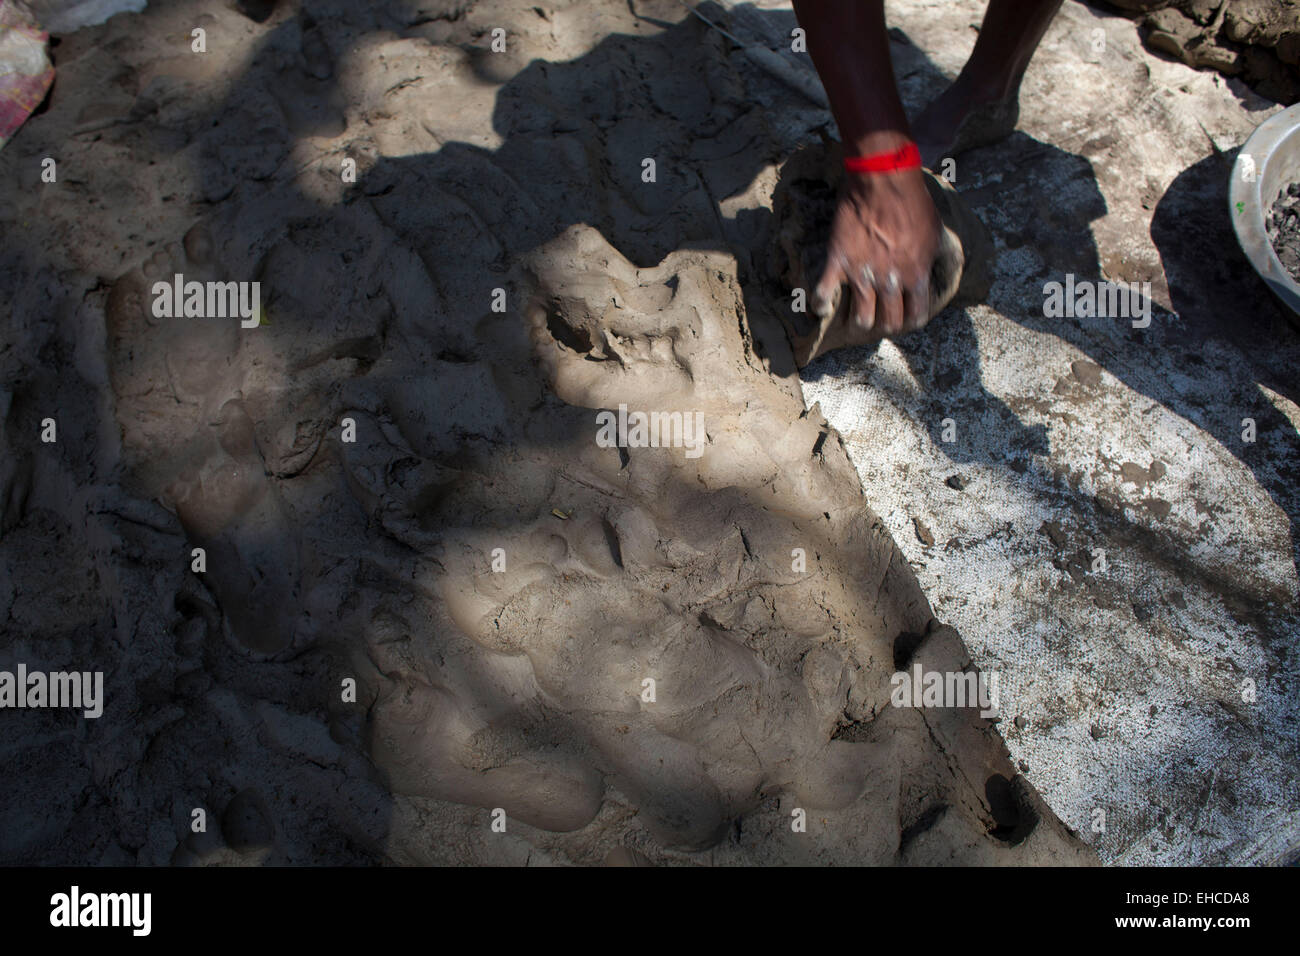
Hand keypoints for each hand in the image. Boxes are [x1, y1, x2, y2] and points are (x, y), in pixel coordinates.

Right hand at [812, 168, 941, 336]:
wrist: (883, 181)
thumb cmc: (913, 202)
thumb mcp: (936, 232)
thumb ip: (934, 257)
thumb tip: (938, 268)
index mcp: (916, 276)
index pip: (916, 316)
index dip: (912, 317)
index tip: (907, 313)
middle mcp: (890, 282)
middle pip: (890, 321)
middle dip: (888, 321)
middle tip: (884, 313)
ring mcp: (862, 276)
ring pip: (861, 319)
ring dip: (862, 319)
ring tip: (859, 312)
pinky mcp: (837, 264)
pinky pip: (823, 296)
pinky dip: (821, 305)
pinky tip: (823, 306)